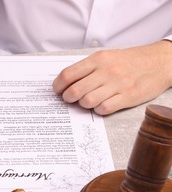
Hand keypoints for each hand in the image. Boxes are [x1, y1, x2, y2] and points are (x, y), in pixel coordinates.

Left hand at [53, 41, 171, 114]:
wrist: (160, 62)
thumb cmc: (129, 61)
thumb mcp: (106, 57)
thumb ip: (87, 68)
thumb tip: (64, 82)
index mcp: (98, 59)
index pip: (68, 74)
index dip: (58, 86)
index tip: (57, 90)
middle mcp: (107, 71)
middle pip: (75, 91)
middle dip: (68, 98)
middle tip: (70, 98)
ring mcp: (118, 84)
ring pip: (87, 101)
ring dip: (84, 104)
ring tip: (88, 100)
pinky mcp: (128, 96)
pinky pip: (104, 109)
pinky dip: (98, 109)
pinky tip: (101, 104)